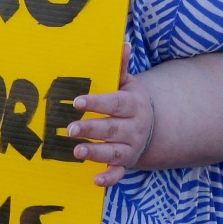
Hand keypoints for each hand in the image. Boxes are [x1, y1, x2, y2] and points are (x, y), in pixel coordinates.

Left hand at [65, 45, 154, 187]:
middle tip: (70, 129)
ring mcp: (130, 148)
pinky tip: (95, 180)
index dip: (97, 103)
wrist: (151, 127)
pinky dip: (108, 179)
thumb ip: (121, 68)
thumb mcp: (129, 84)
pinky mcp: (125, 164)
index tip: (78, 102)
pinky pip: (118, 174)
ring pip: (112, 152)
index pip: (115, 103)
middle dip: (91, 130)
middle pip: (111, 129)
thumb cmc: (130, 102)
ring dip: (95, 153)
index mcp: (133, 106)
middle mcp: (133, 128)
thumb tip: (122, 43)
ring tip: (77, 152)